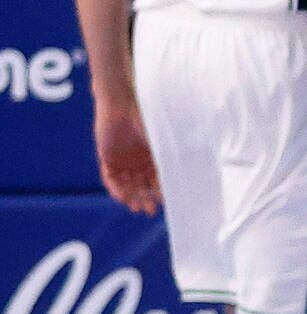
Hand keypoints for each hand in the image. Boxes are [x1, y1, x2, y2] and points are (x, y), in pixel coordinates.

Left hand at [94, 97, 160, 214]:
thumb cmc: (145, 117)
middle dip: (146, 198)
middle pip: (142, 185)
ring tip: (136, 208)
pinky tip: (121, 198)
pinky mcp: (107, 157)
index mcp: (153, 155)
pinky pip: (110, 178)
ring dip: (132, 197)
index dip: (161, 191)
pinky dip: (115, 189)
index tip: (166, 202)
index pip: (158, 178)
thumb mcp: (161, 138)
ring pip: (127, 184)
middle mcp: (138, 160)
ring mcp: (122, 160)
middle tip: (150, 210)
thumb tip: (193, 169)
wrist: (120, 102)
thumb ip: (170, 155)